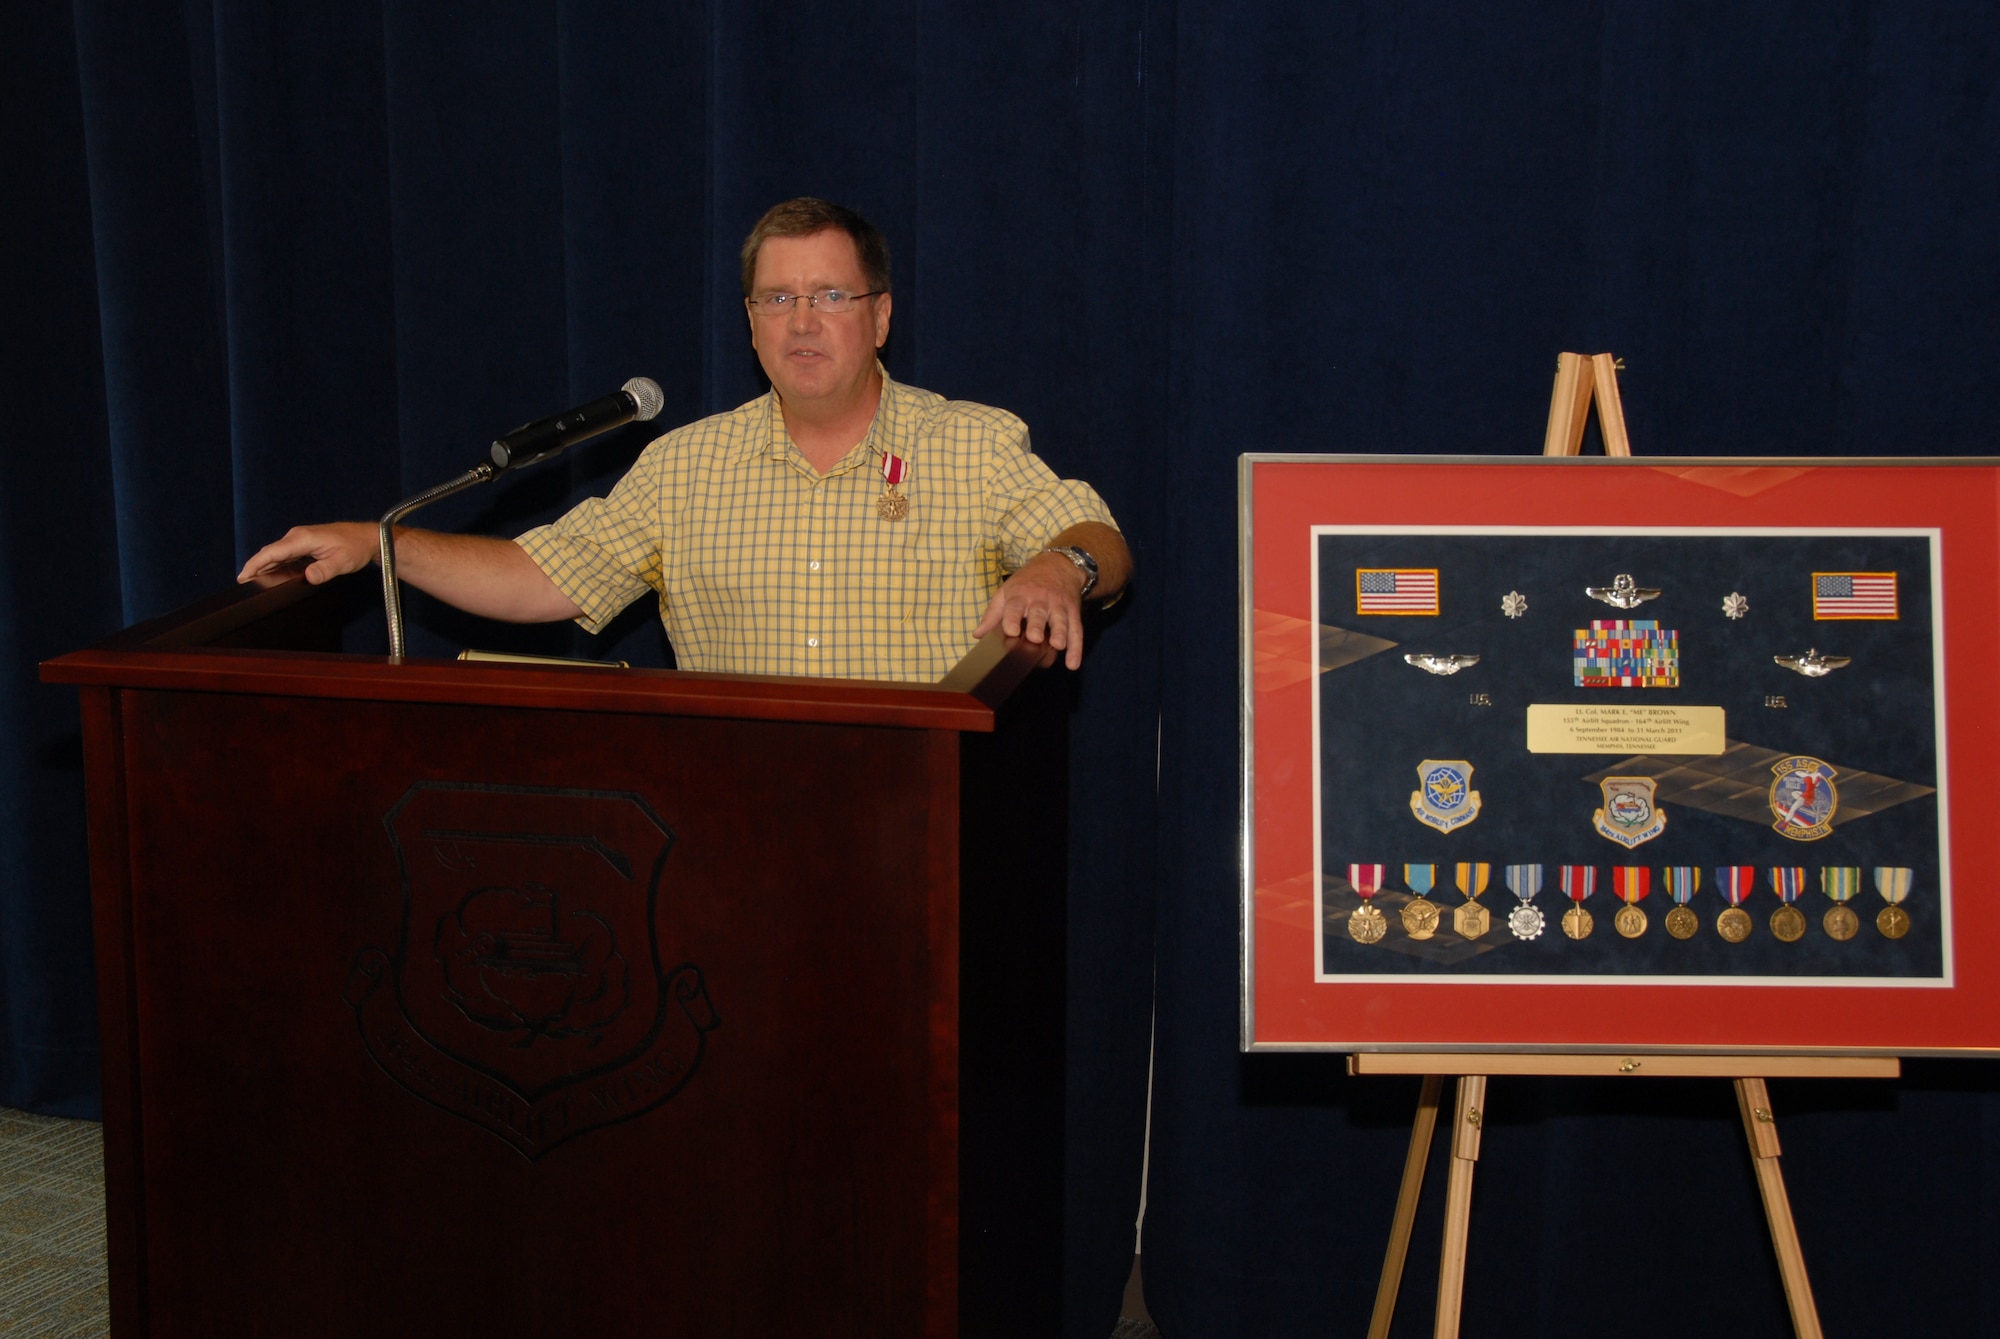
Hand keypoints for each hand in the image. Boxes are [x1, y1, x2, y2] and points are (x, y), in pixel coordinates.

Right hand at [237, 523, 377, 585]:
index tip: (242, 577)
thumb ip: (324, 570)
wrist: (367, 538)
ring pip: (276, 554)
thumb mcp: (342, 562)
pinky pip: (284, 556)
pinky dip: (275, 565)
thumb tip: (308, 577)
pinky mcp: (304, 545)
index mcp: (302, 539)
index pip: (271, 552)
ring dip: (264, 567)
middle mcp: (297, 537)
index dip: (254, 564)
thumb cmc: (355, 547)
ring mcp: (299, 540)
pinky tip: (271, 576)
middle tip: (243, 585)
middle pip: (269, 553)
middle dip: (254, 567)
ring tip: (252, 583)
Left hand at [973, 550, 1089, 669]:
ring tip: (1058, 646)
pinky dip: (1076, 647)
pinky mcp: (1073, 611)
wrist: (1060, 564)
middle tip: (1035, 638)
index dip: (1013, 618)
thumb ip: (993, 614)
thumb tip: (978, 634)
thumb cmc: (1028, 581)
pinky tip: (1073, 663)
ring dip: (1060, 633)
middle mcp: (1040, 600)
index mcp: (1021, 595)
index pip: (1015, 606)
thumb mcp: (1007, 591)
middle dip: (1037, 626)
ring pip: (1060, 620)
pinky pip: (1076, 630)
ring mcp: (1059, 605)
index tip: (1011, 631)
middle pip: (1039, 613)